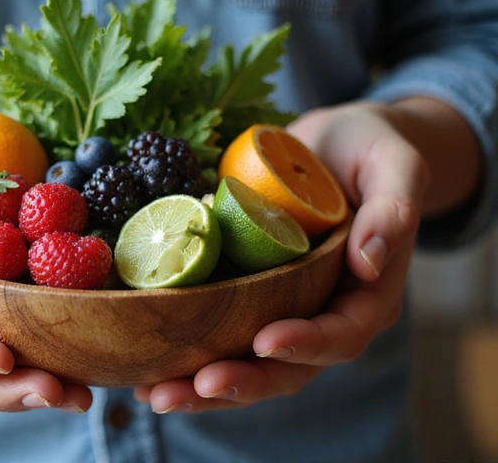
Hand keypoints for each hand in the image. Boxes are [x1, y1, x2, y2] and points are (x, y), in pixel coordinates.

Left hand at [135, 101, 429, 412]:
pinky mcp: (248, 297)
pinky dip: (186, 355)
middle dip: (244, 382)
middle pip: (288, 367)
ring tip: (156, 395)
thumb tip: (368, 264)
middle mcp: (324, 314)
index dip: (307, 344)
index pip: (342, 334)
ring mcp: (283, 309)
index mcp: (367, 296)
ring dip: (204, 386)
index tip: (265, 342)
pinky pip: (220, 334)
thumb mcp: (396, 165)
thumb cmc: (369, 150)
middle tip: (198, 385)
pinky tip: (144, 369)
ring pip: (248, 363)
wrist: (333, 146)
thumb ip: (393, 212)